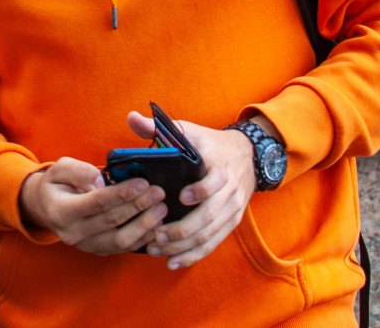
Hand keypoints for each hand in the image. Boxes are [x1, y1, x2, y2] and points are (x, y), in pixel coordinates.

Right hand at [17, 156, 165, 254]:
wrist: (45, 208)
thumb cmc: (56, 184)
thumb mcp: (60, 168)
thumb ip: (80, 172)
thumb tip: (101, 181)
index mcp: (62, 211)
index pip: (97, 203)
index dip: (122, 194)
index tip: (144, 183)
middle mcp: (74, 233)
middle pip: (112, 221)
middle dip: (139, 206)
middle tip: (158, 192)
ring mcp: (87, 246)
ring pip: (121, 241)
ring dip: (144, 225)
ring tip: (161, 208)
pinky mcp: (98, 251)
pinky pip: (124, 249)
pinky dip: (143, 238)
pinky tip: (156, 225)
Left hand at [125, 111, 256, 269]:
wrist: (248, 156)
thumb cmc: (210, 144)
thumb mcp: (189, 131)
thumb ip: (159, 127)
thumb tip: (131, 118)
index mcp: (220, 166)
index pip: (215, 181)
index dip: (200, 190)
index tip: (181, 197)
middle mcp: (230, 191)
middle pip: (210, 215)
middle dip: (182, 229)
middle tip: (156, 234)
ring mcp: (232, 210)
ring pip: (210, 234)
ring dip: (183, 246)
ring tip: (157, 249)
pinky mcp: (231, 223)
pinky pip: (214, 244)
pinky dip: (194, 255)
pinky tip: (173, 263)